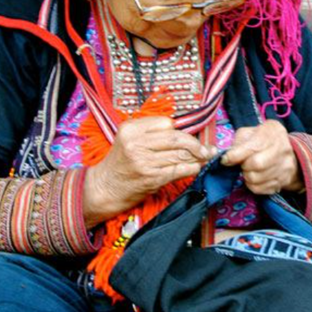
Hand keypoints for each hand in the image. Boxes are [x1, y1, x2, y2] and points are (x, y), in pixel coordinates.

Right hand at [83, 116, 214, 227]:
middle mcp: (136, 143)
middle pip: (176, 138)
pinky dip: (191, 168)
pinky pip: (178, 170)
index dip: (180, 130)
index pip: (166, 123)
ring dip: (197, 157)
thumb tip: (184, 132)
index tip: (190, 136)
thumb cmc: (120, 163)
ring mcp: (144, 161)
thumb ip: (151, 133)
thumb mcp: (129, 140)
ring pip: (180, 154)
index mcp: (130, 129)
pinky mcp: (151, 178)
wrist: (104, 188)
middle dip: (196, 143)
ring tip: (205, 157)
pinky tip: (196, 168)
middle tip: (207, 148)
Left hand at [221, 120, 303, 194]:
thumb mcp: (249, 133)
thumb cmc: (262, 139)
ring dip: (247, 176)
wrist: (285, 151)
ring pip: (256, 179)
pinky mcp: (283, 181)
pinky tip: (255, 176)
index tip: (225, 159)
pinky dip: (252, 185)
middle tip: (243, 163)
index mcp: (272, 132)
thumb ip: (238, 144)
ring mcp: (285, 166)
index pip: (252, 147)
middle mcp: (283, 149)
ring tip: (250, 169)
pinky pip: (260, 189)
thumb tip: (227, 159)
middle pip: (256, 164)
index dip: (235, 155)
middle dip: (244, 166)